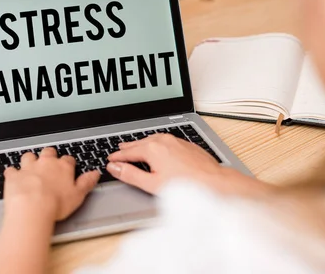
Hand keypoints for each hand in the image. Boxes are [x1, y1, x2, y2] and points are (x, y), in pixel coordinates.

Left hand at [3, 147, 99, 220]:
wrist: (32, 208)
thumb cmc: (56, 204)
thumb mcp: (79, 195)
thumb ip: (87, 182)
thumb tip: (95, 174)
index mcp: (62, 167)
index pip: (68, 159)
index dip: (68, 163)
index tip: (68, 168)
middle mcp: (45, 163)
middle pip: (48, 152)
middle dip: (49, 156)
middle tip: (49, 164)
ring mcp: (28, 168)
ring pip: (29, 156)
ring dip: (30, 160)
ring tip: (31, 168)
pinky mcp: (14, 176)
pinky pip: (11, 170)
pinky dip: (12, 173)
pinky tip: (13, 177)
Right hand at [107, 134, 263, 194]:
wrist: (214, 182)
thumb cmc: (185, 185)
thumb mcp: (152, 184)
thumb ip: (130, 175)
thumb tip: (115, 167)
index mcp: (152, 148)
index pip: (128, 152)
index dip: (117, 157)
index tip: (110, 159)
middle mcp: (163, 140)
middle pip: (139, 143)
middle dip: (127, 147)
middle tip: (118, 150)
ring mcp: (175, 140)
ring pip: (153, 139)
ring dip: (141, 144)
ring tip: (134, 147)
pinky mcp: (185, 143)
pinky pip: (165, 140)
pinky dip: (156, 144)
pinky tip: (156, 149)